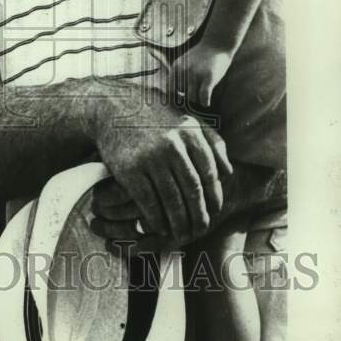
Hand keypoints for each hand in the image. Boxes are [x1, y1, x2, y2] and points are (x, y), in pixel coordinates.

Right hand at [93, 90, 232, 245]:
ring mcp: (150, 157)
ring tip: (183, 234)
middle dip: (199, 214)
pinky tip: (160, 227)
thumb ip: (211, 140)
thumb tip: (228, 172)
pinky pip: (148, 201)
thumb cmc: (154, 115)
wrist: (112, 107)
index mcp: (189, 132)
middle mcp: (172, 145)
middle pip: (192, 189)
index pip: (209, 173)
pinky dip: (156, 219)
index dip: (214, 196)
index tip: (214, 211)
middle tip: (201, 229)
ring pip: (172, 199)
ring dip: (179, 222)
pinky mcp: (129, 169)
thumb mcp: (186, 117)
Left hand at [171, 44, 232, 107]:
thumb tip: (172, 95)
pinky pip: (203, 97)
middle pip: (182, 95)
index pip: (170, 90)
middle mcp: (184, 71)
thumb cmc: (201, 56)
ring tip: (202, 96)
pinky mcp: (208, 78)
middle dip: (189, 96)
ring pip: (192, 98)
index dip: (175, 98)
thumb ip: (178, 75)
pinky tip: (206, 102)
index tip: (181, 101)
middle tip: (196, 94)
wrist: (217, 44)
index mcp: (176, 68)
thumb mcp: (184, 62)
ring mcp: (196, 74)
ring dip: (197, 100)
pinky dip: (205, 102)